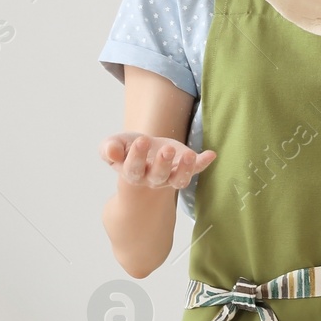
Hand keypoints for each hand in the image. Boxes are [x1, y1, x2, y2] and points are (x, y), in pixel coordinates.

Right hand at [100, 131, 216, 189]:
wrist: (145, 150)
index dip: (137, 157)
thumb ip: (109, 148)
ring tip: (189, 154)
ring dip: (185, 169)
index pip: (134, 169)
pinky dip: (204, 163)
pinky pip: (197, 169)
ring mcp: (171, 175)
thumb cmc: (127, 147)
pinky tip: (211, 154)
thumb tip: (111, 151)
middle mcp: (152, 178)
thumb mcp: (114, 144)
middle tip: (167, 149)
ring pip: (179, 179)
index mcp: (133, 173)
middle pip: (159, 176)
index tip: (142, 140)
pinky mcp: (185, 167)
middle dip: (163, 163)